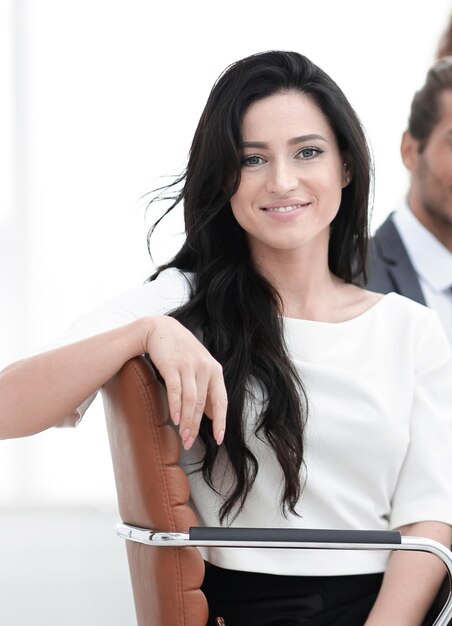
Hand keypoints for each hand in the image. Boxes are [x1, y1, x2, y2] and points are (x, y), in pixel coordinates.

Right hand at [142, 316, 226, 449]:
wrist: (160, 329)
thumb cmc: (181, 351)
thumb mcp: (199, 367)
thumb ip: (207, 389)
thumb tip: (213, 415)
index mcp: (215, 370)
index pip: (221, 400)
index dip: (221, 421)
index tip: (219, 439)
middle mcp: (205, 367)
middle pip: (203, 404)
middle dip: (197, 426)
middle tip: (189, 443)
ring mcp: (189, 365)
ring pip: (191, 400)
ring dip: (187, 421)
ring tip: (183, 436)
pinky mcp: (172, 365)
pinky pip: (176, 389)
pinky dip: (176, 406)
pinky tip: (175, 419)